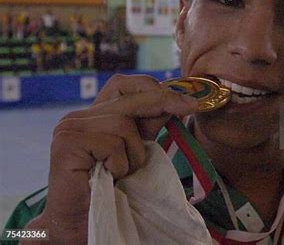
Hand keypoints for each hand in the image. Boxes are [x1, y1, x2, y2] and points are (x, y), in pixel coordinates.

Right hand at [24, 74, 198, 242]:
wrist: (83, 223)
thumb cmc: (109, 190)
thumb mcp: (135, 150)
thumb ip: (148, 125)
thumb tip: (175, 101)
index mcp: (94, 115)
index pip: (123, 85)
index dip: (153, 87)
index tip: (186, 99)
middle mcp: (78, 116)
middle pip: (128, 99)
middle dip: (164, 102)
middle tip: (191, 106)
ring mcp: (69, 127)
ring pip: (123, 124)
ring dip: (134, 154)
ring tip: (121, 173)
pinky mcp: (67, 143)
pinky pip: (112, 144)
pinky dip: (119, 164)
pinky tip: (109, 177)